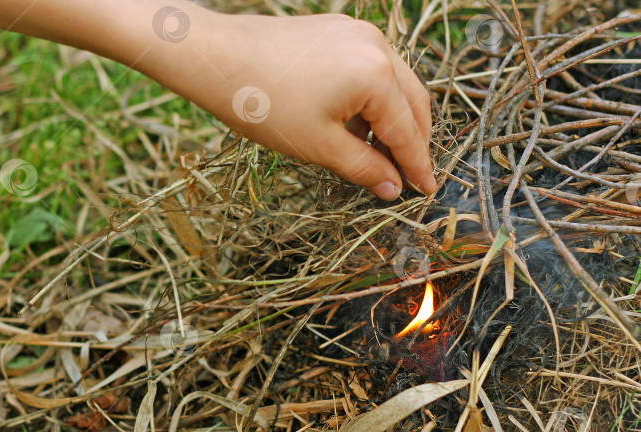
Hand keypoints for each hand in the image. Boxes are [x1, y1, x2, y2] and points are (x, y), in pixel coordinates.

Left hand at [179, 13, 436, 200]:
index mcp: (376, 74)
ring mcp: (358, 32)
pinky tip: (356, 124)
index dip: (418, 165)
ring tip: (378, 154)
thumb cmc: (263, 103)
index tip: (426, 190)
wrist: (217, 58)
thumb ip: (364, 167)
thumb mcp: (318, 146)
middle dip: (413, 140)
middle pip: (413, 101)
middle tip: (408, 174)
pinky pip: (372, 67)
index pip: (408, 130)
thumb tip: (393, 187)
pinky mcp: (338, 30)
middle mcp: (376, 45)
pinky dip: (373, 97)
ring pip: (394, 82)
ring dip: (394, 118)